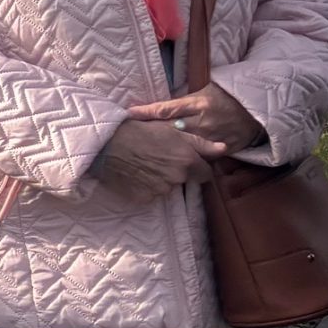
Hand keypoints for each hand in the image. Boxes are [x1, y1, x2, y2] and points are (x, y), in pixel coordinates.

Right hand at [94, 119, 223, 203]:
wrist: (104, 144)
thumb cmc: (136, 131)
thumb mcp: (169, 130)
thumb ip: (200, 142)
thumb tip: (224, 148)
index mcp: (187, 160)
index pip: (205, 173)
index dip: (197, 166)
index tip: (185, 159)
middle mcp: (178, 178)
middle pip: (186, 180)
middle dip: (178, 172)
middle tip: (160, 159)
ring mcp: (161, 190)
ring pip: (168, 187)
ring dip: (161, 179)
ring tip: (143, 164)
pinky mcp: (145, 198)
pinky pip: (151, 194)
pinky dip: (146, 186)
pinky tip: (135, 173)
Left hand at [127, 84, 264, 153]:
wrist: (257, 109)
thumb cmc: (226, 97)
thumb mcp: (203, 92)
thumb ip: (182, 102)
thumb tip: (157, 107)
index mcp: (197, 103)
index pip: (166, 108)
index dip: (147, 112)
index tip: (129, 114)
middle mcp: (204, 121)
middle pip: (173, 131)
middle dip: (156, 137)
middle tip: (135, 141)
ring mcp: (215, 136)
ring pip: (188, 147)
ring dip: (172, 151)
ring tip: (152, 156)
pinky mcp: (226, 149)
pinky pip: (206, 157)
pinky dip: (194, 160)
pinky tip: (179, 166)